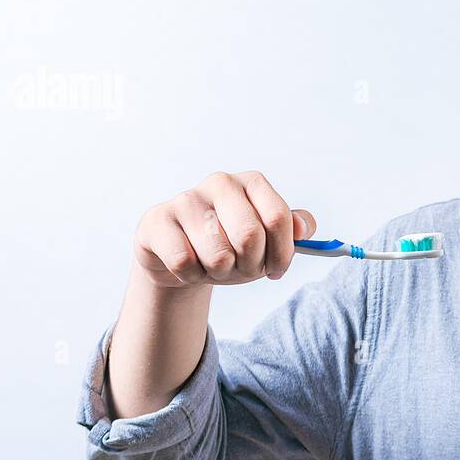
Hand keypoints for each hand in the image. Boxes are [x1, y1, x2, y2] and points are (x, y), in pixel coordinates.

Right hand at [133, 171, 316, 288]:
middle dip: (249, 266)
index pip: (278, 218)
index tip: (276, 270)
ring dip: (220, 273)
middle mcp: (220, 183)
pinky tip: (189, 267)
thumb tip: (302, 229)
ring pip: (218, 255)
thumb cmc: (230, 245)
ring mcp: (186, 199)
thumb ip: (294, 229)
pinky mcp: (156, 220)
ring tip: (213, 266)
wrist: (181, 258)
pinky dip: (191, 276)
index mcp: (252, 183)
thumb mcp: (267, 240)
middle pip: (249, 237)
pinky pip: (184, 262)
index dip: (282, 254)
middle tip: (240, 269)